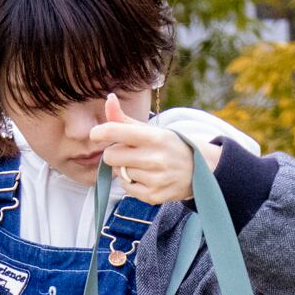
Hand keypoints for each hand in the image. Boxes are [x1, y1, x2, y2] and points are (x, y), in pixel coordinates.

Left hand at [89, 93, 220, 203]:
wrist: (199, 170)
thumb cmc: (168, 146)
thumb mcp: (151, 130)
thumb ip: (125, 119)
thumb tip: (108, 98)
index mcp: (154, 137)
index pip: (116, 131)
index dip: (100, 133)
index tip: (95, 134)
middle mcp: (155, 158)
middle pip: (110, 156)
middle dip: (114, 153)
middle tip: (128, 152)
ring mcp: (155, 179)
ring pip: (118, 173)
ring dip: (124, 169)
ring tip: (142, 166)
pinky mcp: (153, 196)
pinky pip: (126, 189)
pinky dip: (131, 183)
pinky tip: (145, 178)